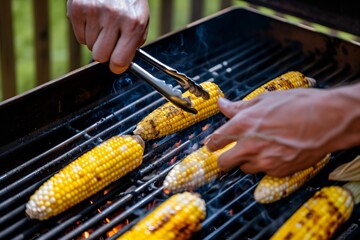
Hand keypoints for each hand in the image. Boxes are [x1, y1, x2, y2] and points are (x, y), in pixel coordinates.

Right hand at [67, 0, 149, 73]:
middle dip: (105, 53)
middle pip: (101, 57)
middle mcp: (114, 17)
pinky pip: (79, 37)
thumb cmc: (129, 0)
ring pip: (89, 46)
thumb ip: (134, 43)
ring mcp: (94, 12)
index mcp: (134, 23)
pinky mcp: (77, 8)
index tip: (116, 65)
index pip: (119, 60)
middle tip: (110, 40)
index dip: (117, 66)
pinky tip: (94, 18)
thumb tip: (121, 65)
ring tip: (103, 23)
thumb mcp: (142, 19)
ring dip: (95, 40)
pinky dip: (85, 32)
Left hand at [205, 87, 358, 176]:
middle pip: (223, 163)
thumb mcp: (264, 100)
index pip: (216, 140)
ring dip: (246, 161)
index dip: (212, 143)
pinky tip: (275, 152)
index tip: (212, 144)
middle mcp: (249, 145)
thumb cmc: (298, 104)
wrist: (328, 119)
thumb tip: (221, 104)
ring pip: (243, 168)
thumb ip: (238, 107)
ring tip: (259, 149)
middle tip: (229, 153)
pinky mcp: (278, 171)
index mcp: (242, 124)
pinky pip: (263, 172)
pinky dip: (264, 165)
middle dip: (223, 159)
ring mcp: (264, 161)